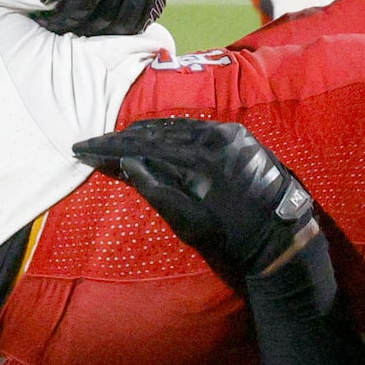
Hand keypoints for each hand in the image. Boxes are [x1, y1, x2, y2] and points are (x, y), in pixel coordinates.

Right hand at [74, 118, 314, 278]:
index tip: (82, 149)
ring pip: (175, 126)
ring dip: (144, 133)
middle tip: (93, 144)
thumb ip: (156, 190)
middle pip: (155, 131)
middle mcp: (212, 137)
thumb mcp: (189, 224)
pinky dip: (170, 131)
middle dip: (121, 138)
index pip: (142, 147)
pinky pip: (195, 127)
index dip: (109, 148)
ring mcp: (228, 132)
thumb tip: (127, 164)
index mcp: (198, 160)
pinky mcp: (237, 134)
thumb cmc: (233, 238)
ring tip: (117, 140)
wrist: (282, 236)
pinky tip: (155, 136)